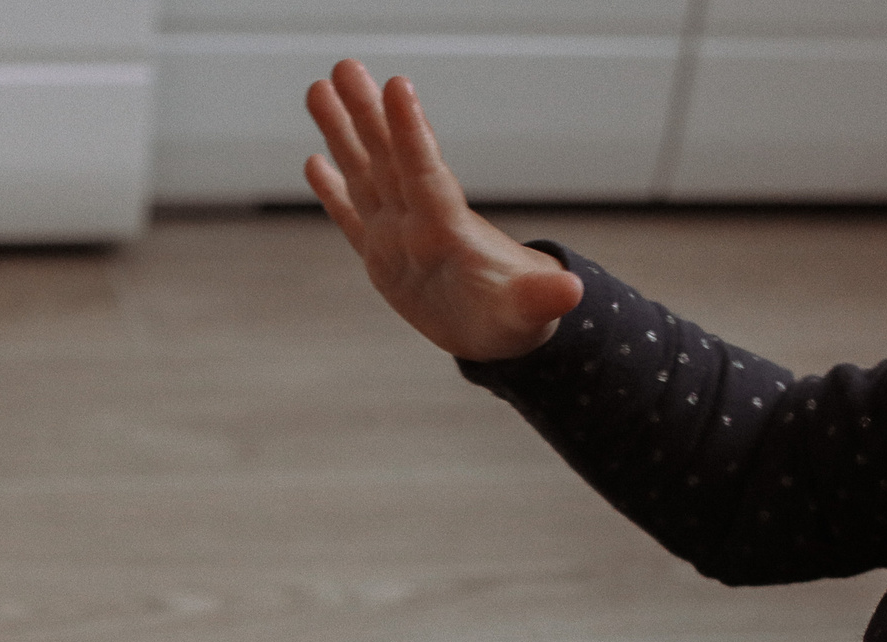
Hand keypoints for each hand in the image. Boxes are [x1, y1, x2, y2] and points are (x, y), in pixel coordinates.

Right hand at [303, 60, 583, 361]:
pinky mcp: (382, 258)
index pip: (426, 174)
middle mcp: (419, 222)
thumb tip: (571, 291)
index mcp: (448, 231)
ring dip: (343, 134)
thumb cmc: (517, 319)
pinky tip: (315, 160)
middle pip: (388, 160)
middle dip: (366, 114)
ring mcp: (398, 236)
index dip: (411, 134)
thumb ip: (542, 299)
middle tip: (345, 66)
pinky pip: (353, 218)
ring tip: (320, 89)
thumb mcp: (528, 313)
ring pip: (365, 175)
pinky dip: (334, 192)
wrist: (505, 330)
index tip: (397, 86)